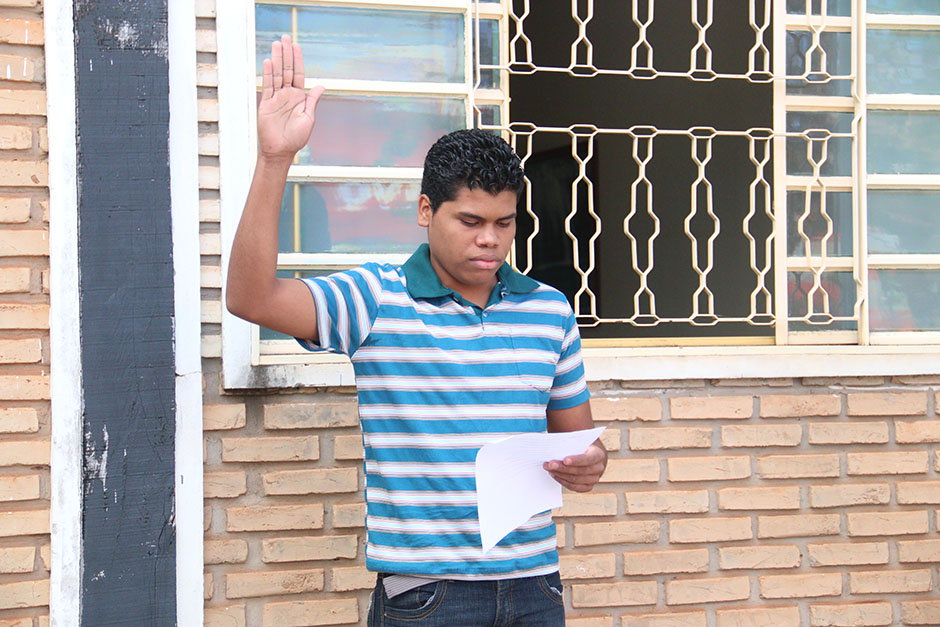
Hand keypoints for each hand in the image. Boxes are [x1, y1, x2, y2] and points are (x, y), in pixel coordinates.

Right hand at [257, 34, 324, 161]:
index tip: (296, 45)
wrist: (281, 151)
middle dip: (286, 54)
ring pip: (277, 74)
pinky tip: (269, 62)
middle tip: (285, 37)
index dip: (297, 59)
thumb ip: (312, 101)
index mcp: (299, 97)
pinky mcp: (266, 103)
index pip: (298, 74)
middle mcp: (287, 95)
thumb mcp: (308, 118)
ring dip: (277, 59)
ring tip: (277, 44)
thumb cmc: (296, 138)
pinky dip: (268, 74)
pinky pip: (267, 86)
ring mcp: (276, 98)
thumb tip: (321, 86)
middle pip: (286, 70)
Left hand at [543, 440, 606, 492]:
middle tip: (550, 464)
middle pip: (579, 471)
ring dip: (560, 474)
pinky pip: (573, 487)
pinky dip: (562, 481)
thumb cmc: (581, 448)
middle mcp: (599, 468)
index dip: (576, 460)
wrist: (590, 457)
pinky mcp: (587, 487)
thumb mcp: (579, 443)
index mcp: (598, 455)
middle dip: (562, 468)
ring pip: (575, 480)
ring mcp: (594, 479)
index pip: (588, 459)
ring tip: (549, 469)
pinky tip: (554, 475)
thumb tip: (554, 447)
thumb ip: (570, 445)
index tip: (564, 460)